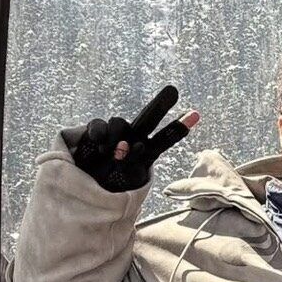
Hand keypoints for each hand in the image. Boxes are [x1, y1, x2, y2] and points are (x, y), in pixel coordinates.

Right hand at [71, 86, 200, 191]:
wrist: (84, 190)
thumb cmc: (109, 190)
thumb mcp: (124, 184)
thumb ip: (128, 164)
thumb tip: (128, 145)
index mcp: (145, 151)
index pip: (164, 138)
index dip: (179, 128)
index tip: (197, 114)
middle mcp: (131, 138)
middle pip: (148, 119)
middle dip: (160, 105)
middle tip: (173, 91)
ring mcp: (112, 135)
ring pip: (119, 123)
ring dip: (118, 135)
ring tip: (112, 152)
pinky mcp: (92, 134)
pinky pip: (98, 126)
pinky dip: (99, 133)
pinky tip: (99, 144)